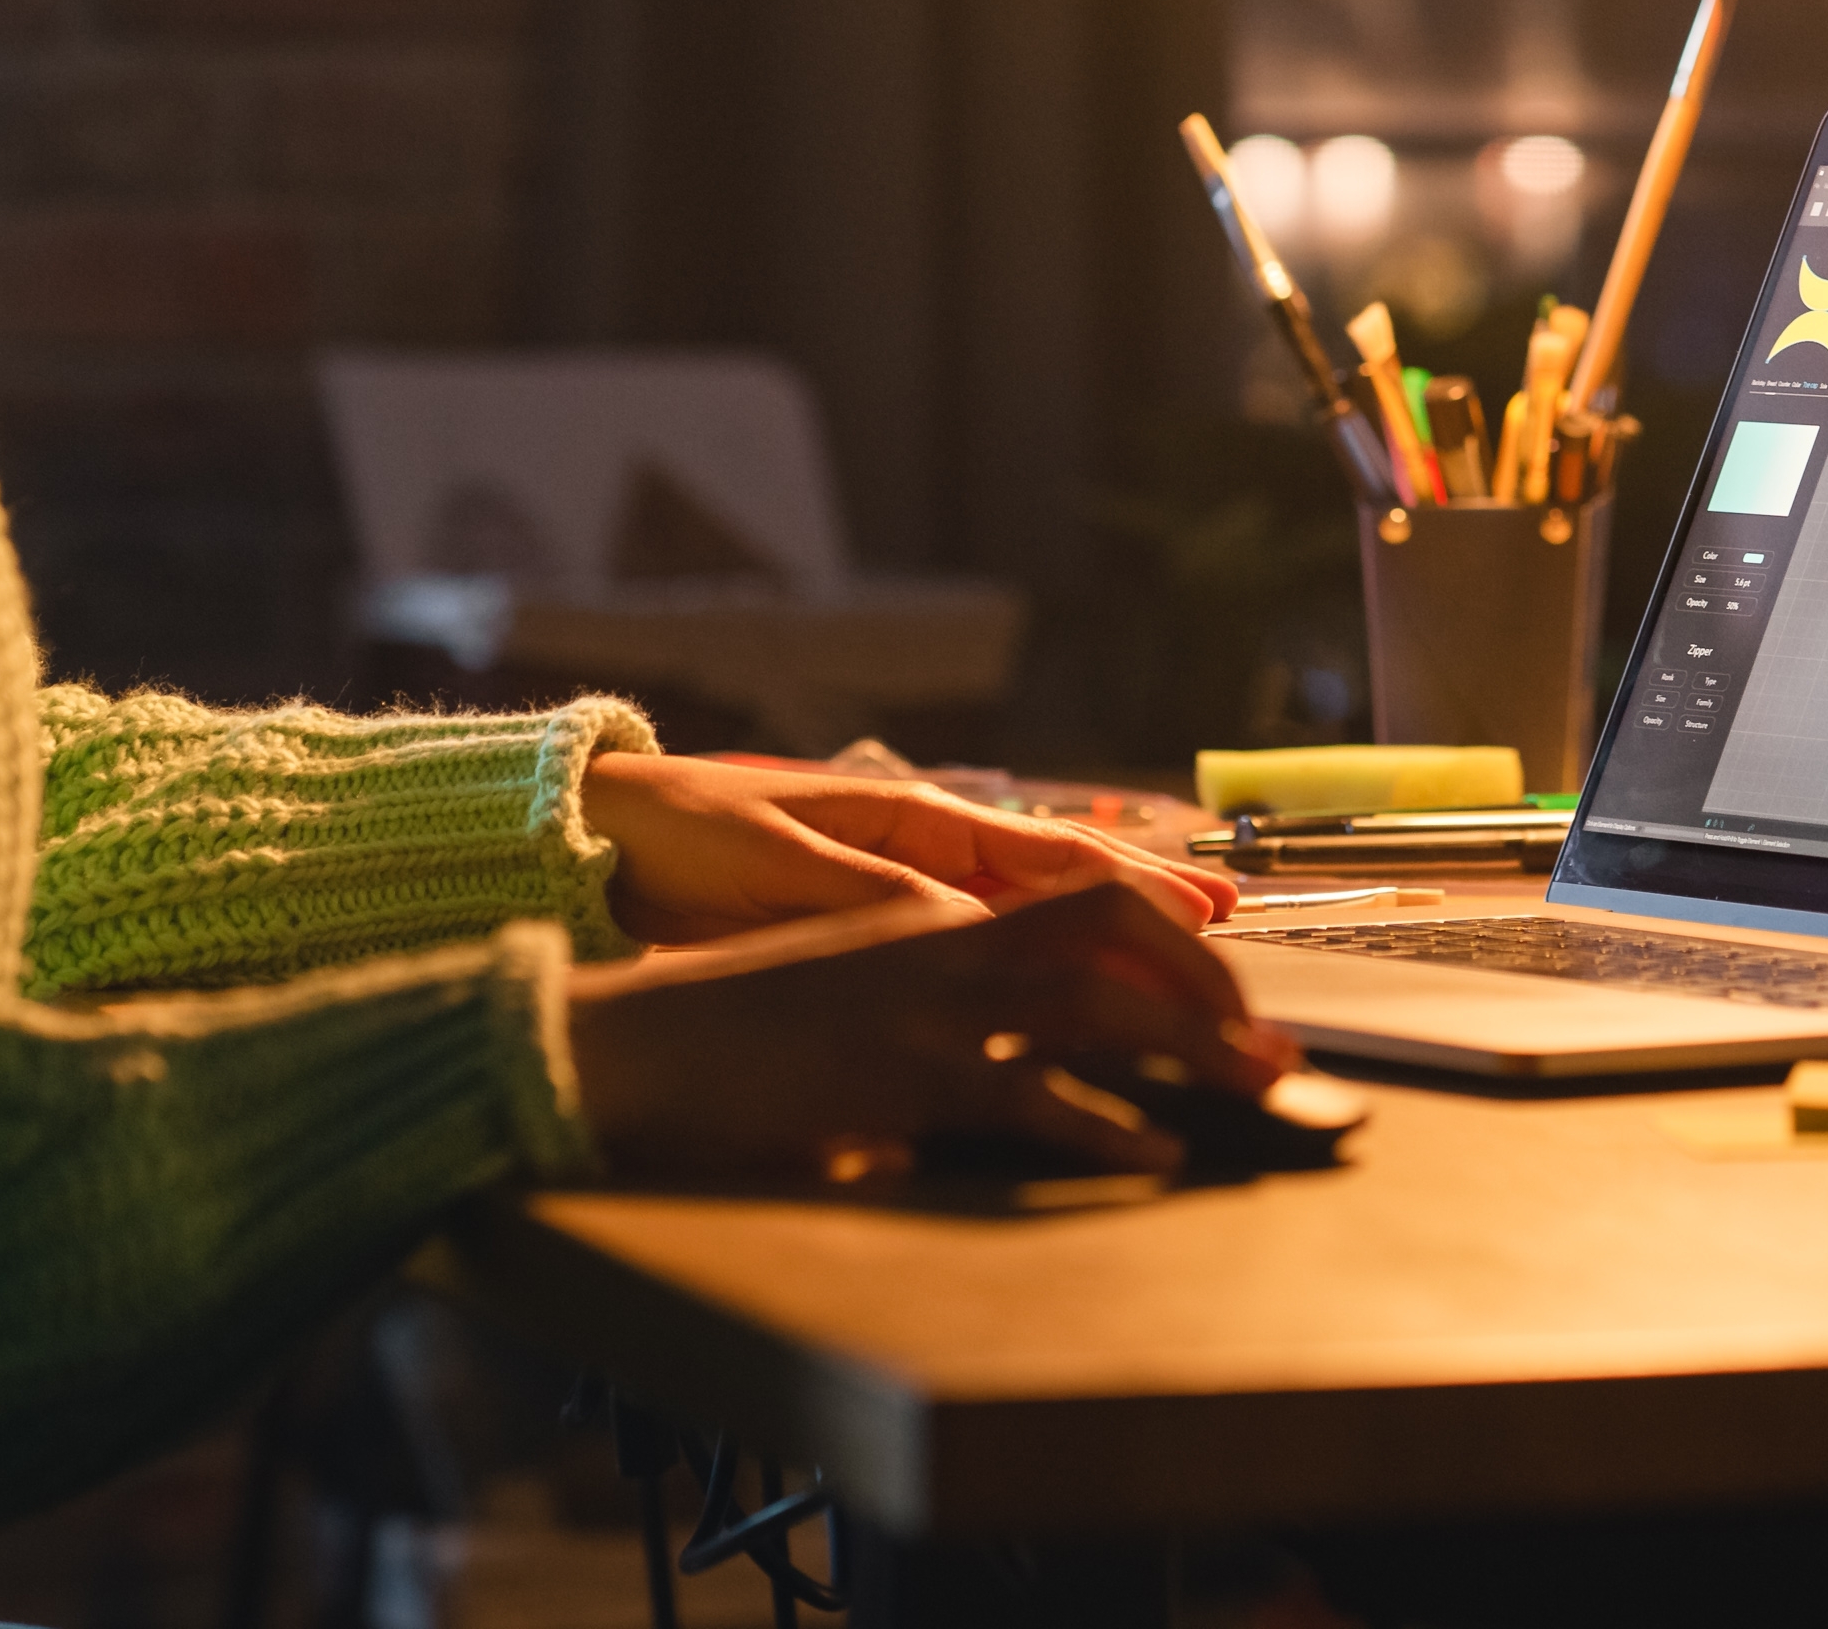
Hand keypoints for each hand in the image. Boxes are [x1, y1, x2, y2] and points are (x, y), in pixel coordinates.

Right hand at [562, 883, 1296, 1179]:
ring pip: (1096, 1007)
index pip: (1078, 901)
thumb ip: (926, 1002)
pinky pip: (1030, 1096)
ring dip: (1191, 1048)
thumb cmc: (728, 1029)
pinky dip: (1105, 1124)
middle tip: (1274, 1047)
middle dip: (1206, 987)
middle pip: (1111, 937)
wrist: (629, 1044)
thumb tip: (998, 1044)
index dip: (1166, 935)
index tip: (1228, 979)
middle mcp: (939, 946)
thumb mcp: (844, 991)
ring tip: (1256, 1088)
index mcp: (929, 919)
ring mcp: (924, 1011)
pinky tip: (1153, 1149)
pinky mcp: (899, 1079)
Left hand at [573, 751, 1241, 944]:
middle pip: (1061, 889)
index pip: (1047, 856)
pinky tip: (1073, 1007)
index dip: (1132, 886)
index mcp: (910, 820)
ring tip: (1186, 975)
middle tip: (1229, 947)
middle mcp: (924, 856)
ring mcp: (904, 899)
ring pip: (1030, 928)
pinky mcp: (871, 943)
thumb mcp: (777, 861)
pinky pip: (972, 959)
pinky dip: (1032, 977)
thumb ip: (875, 897)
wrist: (598, 844)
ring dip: (1105, 950)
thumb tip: (970, 929)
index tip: (1203, 912)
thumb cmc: (683, 834)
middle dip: (1148, 918)